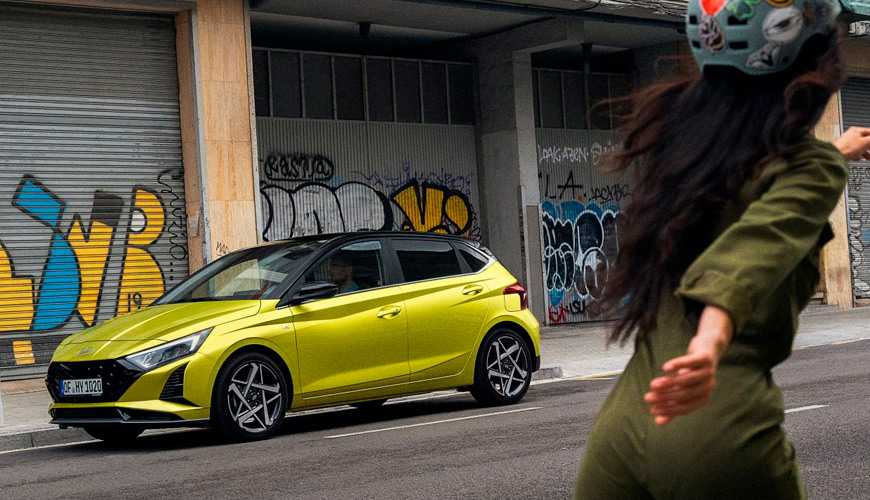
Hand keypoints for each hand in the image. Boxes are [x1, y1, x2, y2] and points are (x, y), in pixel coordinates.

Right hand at [644, 305, 733, 425]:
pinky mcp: (705, 357)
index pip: (685, 407)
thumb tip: (657, 423)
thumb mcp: (681, 389)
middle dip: (665, 397)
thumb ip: (672, 405)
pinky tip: (664, 368)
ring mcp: (708, 371)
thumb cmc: (692, 373)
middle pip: (685, 394)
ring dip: (669, 383)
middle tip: (647, 398)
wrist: (707, 349)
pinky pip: (691, 362)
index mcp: (704, 397)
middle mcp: (709, 386)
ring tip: (653, 385)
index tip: (652, 410)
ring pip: (687, 380)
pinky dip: (678, 365)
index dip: (668, 410)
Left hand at [833, 127, 869, 161]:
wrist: (835, 156)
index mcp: (856, 130)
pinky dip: (858, 155)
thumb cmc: (847, 148)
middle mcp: (850, 135)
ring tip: (868, 157)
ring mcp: (846, 143)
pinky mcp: (844, 150)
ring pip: (860, 146)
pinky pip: (853, 152)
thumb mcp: (866, 142)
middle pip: (865, 140)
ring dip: (866, 152)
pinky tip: (858, 158)